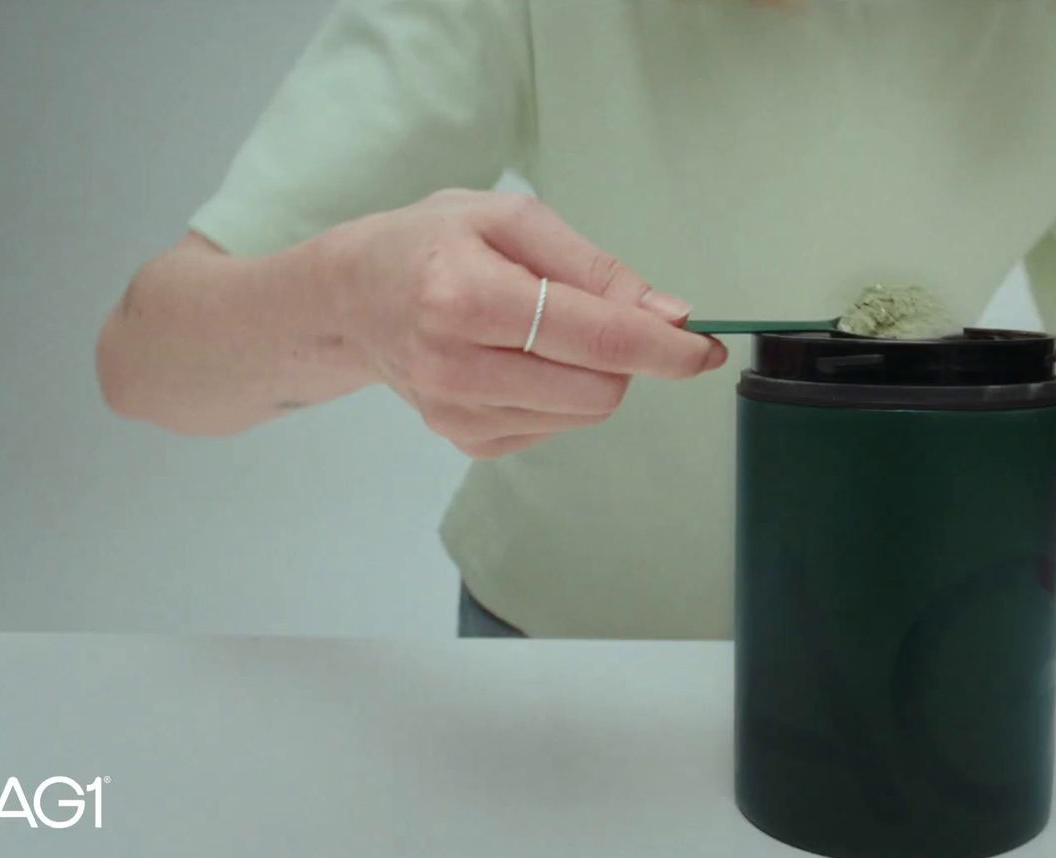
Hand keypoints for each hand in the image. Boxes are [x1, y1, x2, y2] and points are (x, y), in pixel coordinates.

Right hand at [322, 189, 725, 457]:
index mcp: (466, 298)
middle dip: (624, 357)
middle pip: (600, 389)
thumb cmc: (428, 244)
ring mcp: (456, 413)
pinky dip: (557, 394)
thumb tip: (667, 314)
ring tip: (541, 331)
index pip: (598, 340)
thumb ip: (594, 268)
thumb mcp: (510, 220)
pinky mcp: (463, 440)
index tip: (705, 347)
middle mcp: (456, 366)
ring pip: (583, 414)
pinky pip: (554, 427)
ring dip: (590, 375)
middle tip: (603, 317)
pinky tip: (517, 359)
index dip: (665, 348)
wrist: (351, 298)